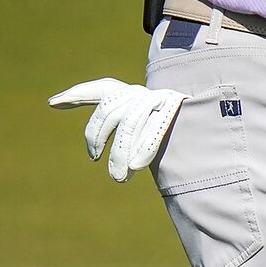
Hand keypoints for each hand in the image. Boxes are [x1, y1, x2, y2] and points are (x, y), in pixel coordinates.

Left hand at [50, 79, 186, 181]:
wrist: (211, 129)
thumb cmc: (172, 138)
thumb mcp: (143, 132)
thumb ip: (115, 125)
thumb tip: (68, 117)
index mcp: (134, 94)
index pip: (104, 89)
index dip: (78, 94)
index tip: (53, 103)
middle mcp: (145, 93)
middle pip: (110, 109)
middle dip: (98, 136)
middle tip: (96, 160)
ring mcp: (160, 99)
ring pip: (129, 123)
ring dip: (121, 154)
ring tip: (119, 177)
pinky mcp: (174, 108)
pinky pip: (152, 131)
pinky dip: (141, 150)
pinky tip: (135, 167)